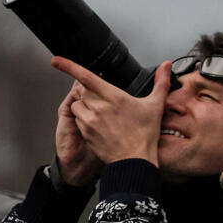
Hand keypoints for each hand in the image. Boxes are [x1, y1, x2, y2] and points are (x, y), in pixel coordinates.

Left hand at [51, 57, 171, 166]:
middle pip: (82, 91)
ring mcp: (91, 122)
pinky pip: (78, 120)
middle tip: (105, 101)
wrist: (135, 161)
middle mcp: (99, 108)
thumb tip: (167, 66)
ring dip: (84, 106)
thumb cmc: (145, 135)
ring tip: (102, 114)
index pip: (86, 77)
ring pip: (77, 105)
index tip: (56, 60)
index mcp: (114, 97)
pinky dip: (84, 119)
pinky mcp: (86, 133)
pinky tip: (99, 125)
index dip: (69, 66)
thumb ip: (161, 82)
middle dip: (89, 92)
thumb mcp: (155, 105)